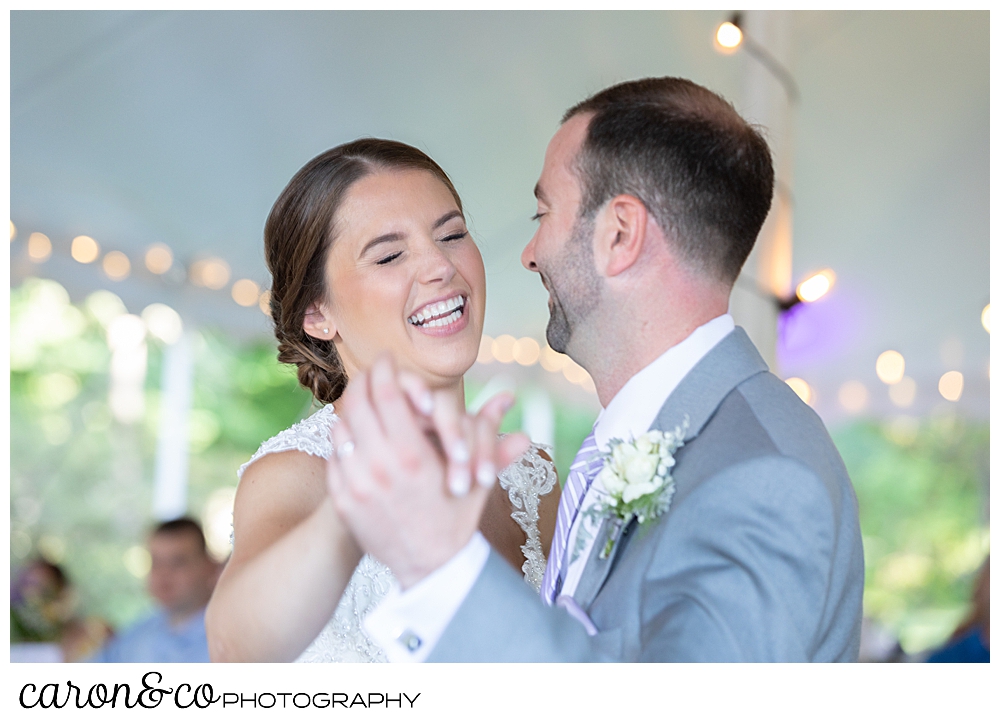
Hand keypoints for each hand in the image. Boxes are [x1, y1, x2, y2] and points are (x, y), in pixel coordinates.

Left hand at [327, 354, 527, 588]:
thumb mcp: (477, 475)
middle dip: (364, 382)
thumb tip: (508, 397)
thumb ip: (489, 433)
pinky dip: (343, 442)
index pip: (387, 393)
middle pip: (357, 404)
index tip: (387, 359)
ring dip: (352, 412)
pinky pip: (333, 457)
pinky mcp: (343, 502)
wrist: (431, 568)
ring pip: (340, 428)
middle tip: (371, 374)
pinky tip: (356, 439)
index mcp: (412, 455)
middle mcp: (378, 467)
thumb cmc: (457, 518)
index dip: (385, 369)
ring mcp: (356, 485)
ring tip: (364, 405)